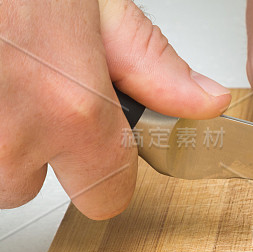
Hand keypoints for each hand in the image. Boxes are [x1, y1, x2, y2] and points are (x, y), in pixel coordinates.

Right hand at [0, 0, 230, 218]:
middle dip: (28, 145)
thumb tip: (202, 101)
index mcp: (70, 109)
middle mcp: (9, 138)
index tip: (97, 148)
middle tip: (22, 83)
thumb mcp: (91, 2)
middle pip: (26, 184)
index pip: (107, 198)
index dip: (105, 174)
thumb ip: (149, 62)